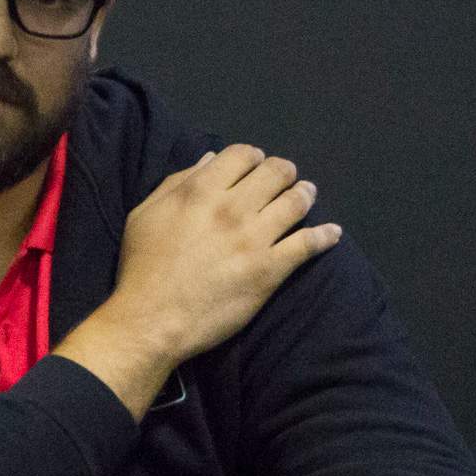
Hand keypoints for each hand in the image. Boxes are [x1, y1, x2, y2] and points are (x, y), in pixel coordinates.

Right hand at [113, 145, 340, 365]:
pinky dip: (325, 236)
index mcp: (201, 191)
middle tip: (285, 179)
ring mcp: (255, 239)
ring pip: (296, 202)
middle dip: (283, 172)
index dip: (253, 157)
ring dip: (305, 194)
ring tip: (306, 195)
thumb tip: (211, 160)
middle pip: (276, 173)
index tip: (255, 166)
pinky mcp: (270, 270)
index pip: (243, 155)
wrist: (152, 320)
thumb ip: (178, 183)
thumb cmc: (142, 267)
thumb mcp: (145, 214)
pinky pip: (308, 245)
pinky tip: (333, 233)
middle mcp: (233, 208)